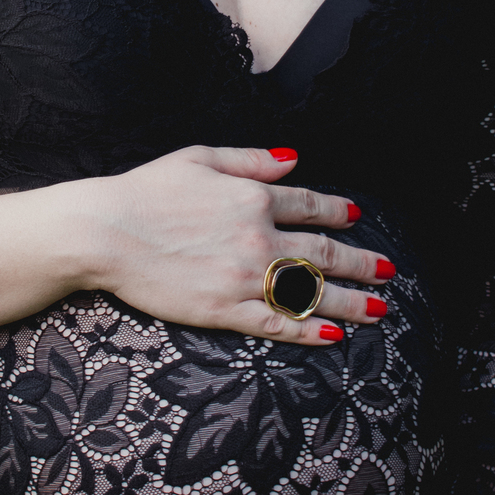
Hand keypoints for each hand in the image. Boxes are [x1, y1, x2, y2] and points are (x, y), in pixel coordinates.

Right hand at [88, 144, 391, 346]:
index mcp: (252, 197)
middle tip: (389, 272)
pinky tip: (333, 335)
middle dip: (361, 263)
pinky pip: (276, 322)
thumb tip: (293, 160)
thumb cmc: (144, 191)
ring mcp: (244, 277)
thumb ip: (251, 161)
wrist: (105, 232)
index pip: (309, 205)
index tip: (358, 217)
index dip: (338, 211)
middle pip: (323, 252)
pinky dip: (308, 330)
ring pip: (310, 292)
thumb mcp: (199, 159)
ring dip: (350, 301)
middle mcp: (257, 237)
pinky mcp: (223, 309)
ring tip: (377, 310)